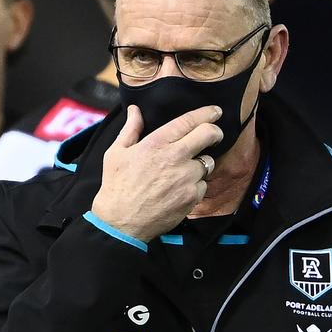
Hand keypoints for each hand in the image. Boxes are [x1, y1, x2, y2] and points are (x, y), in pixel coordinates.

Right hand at [91, 104, 222, 242]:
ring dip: (202, 163)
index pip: (189, 121)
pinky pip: (203, 184)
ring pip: (208, 162)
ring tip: (186, 170)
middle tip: (214, 135)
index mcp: (157, 143)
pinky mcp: (192, 197)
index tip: (215, 111)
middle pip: (209, 135)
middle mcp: (176, 158)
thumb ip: (130, 129)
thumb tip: (135, 110)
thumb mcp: (116, 153)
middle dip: (216, 132)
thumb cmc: (117, 186)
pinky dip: (196, 185)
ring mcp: (186, 178)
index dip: (206, 113)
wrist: (122, 221)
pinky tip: (181, 189)